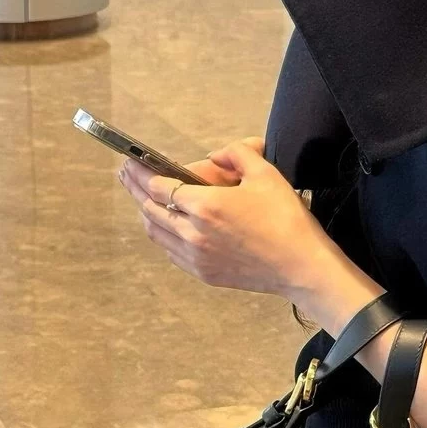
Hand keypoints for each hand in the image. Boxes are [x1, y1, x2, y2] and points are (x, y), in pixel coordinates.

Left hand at [117, 136, 340, 296]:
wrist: (301, 267)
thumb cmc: (286, 218)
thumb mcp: (266, 174)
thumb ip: (237, 154)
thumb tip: (215, 155)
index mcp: (205, 206)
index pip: (159, 186)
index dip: (141, 173)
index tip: (130, 162)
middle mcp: (192, 233)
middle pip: (150, 209)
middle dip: (135, 189)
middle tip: (126, 174)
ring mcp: (195, 257)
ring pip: (156, 233)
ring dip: (145, 213)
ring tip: (141, 198)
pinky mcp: (203, 273)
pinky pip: (170, 251)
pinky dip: (162, 235)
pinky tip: (164, 227)